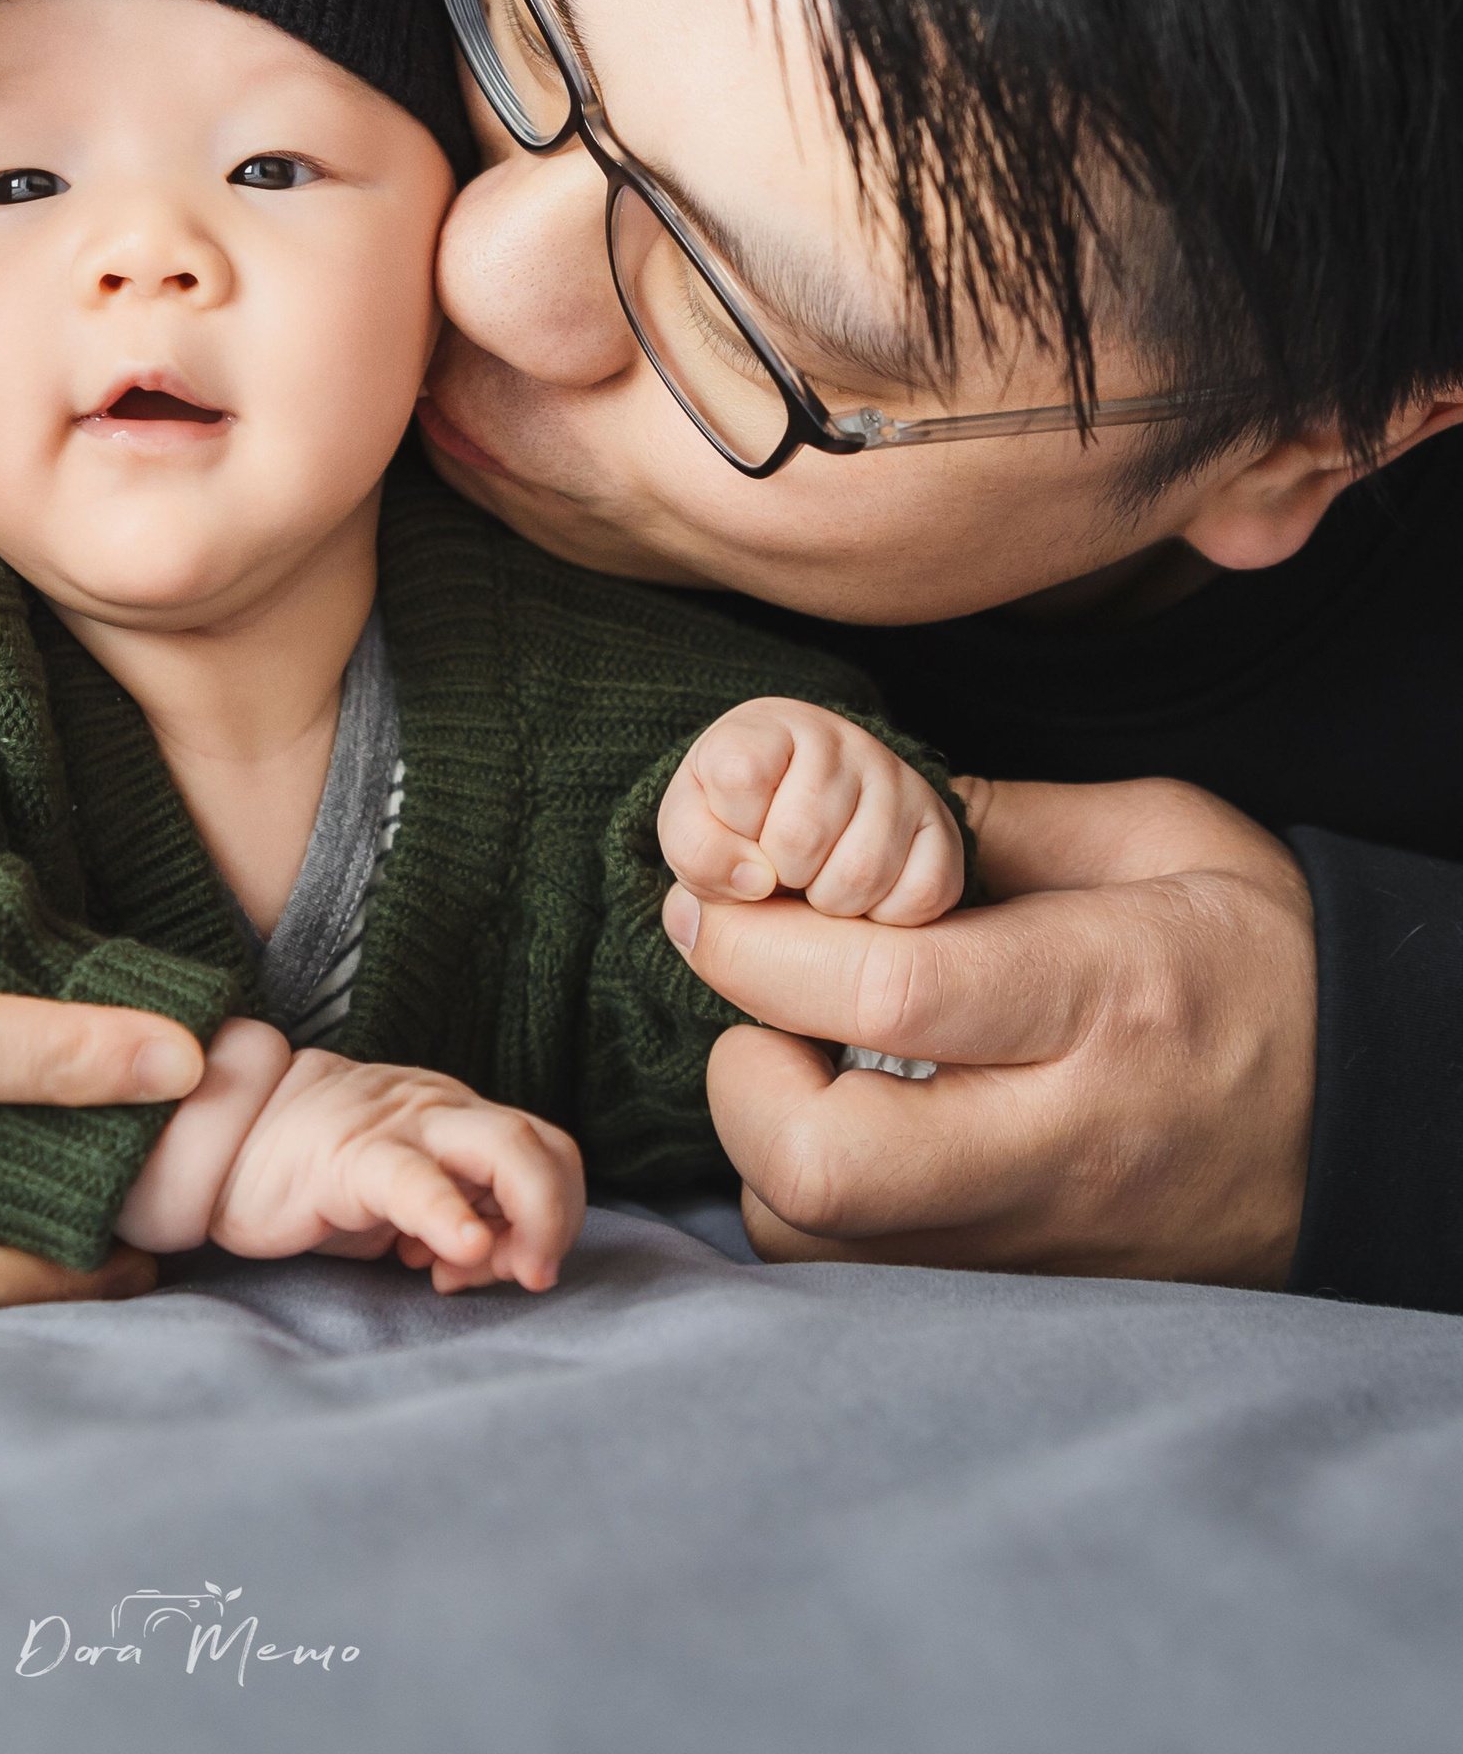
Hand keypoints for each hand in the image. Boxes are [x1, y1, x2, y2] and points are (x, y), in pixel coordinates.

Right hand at [205, 1048, 583, 1292]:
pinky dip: (452, 1217)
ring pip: (508, 1150)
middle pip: (544, 1146)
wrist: (220, 1139)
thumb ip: (455, 1215)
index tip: (517, 1268)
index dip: (556, 1214)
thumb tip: (498, 1260)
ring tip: (502, 1271)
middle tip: (534, 1276)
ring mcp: (400, 1126)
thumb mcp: (400, 1198)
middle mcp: (441, 1111)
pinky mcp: (350, 1155)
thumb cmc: (311, 1174)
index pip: (547, 1153)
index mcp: (455, 1118)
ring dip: (534, 1220)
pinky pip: (417, 1181)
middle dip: (561, 1219)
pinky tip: (460, 1252)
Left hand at [658, 698, 964, 925]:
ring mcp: (899, 781)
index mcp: (769, 727)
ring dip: (827, 903)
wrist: (801, 817)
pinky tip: (861, 896)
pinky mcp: (940, 828)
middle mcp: (843, 741)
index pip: (738, 776)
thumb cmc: (736, 820)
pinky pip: (919, 896)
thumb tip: (754, 881)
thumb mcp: (693, 825)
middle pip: (800, 836)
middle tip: (779, 869)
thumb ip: (699, 851)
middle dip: (777, 874)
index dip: (727, 827)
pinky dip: (882, 918)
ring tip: (815, 883)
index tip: (736, 833)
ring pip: (861, 873)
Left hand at [665, 775, 1314, 1285]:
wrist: (1399, 1109)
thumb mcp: (1160, 832)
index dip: (757, 951)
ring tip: (810, 1074)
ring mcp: (1053, 1238)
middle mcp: (1068, 1137)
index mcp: (1100, 994)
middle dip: (740, 1086)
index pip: (883, 994)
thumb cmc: (1264, 950)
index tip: (706, 911)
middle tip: (758, 1018)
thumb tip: (845, 805)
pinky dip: (824, 1213)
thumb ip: (995, 815)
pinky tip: (860, 1135)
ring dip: (769, 1156)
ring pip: (829, 1244)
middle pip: (826, 1166)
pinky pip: (874, 1280)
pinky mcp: (1042, 1293)